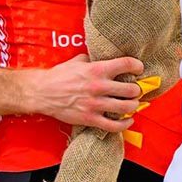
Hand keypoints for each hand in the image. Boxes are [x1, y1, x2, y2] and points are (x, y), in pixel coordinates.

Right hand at [22, 54, 143, 131]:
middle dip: (137, 90)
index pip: (127, 64)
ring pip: (126, 107)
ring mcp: (95, 104)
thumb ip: (94, 59)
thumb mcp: (79, 61)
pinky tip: (128, 120)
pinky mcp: (89, 118)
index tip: (139, 69)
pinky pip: (113, 125)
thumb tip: (106, 56)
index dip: (137, 66)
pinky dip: (124, 124)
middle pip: (131, 89)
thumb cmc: (60, 75)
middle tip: (135, 90)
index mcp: (97, 69)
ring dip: (133, 106)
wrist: (42, 93)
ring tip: (132, 104)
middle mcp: (99, 86)